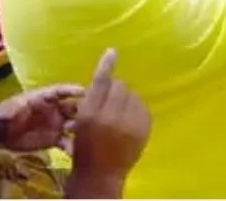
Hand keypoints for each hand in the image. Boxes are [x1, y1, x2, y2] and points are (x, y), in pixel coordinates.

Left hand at [0, 84, 82, 151]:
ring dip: (81, 130)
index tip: (85, 92)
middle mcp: (54, 110)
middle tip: (92, 117)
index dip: (72, 90)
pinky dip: (72, 147)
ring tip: (85, 137)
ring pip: (74, 125)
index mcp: (43, 98)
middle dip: (84, 111)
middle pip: (74, 107)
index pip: (61, 91)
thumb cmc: (1, 117)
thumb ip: (9, 111)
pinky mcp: (53, 140)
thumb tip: (11, 111)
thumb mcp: (4, 112)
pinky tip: (76, 153)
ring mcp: (56, 125)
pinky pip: (67, 142)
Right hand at [69, 50, 150, 180]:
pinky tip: (128, 120)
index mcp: (92, 114)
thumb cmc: (85, 147)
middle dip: (114, 90)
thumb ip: (92, 100)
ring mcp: (132, 123)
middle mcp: (112, 116)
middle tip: (107, 103)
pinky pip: (141, 107)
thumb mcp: (81, 123)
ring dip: (125, 99)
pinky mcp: (144, 128)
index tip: (112, 51)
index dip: (106, 67)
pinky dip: (135, 109)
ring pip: (132, 95)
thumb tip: (107, 75)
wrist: (101, 174)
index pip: (101, 84)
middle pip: (120, 87)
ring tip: (117, 114)